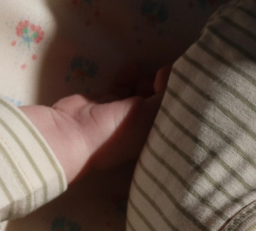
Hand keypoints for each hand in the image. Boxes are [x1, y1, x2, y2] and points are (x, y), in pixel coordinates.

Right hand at [21, 64, 170, 184]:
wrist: (73, 134)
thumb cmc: (115, 132)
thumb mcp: (149, 115)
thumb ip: (164, 93)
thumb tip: (169, 72)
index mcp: (149, 139)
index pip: (169, 118)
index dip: (177, 100)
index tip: (181, 83)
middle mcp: (136, 128)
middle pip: (155, 105)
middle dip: (162, 89)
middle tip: (165, 75)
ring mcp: (120, 115)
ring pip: (139, 93)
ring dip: (146, 81)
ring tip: (152, 71)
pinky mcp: (106, 101)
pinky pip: (121, 85)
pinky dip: (128, 75)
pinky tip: (133, 66)